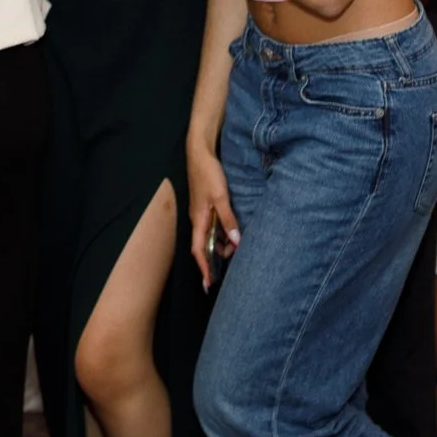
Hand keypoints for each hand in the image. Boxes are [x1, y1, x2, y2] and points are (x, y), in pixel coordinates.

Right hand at [188, 146, 239, 291]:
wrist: (199, 152)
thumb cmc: (208, 174)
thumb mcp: (220, 197)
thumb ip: (228, 220)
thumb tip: (236, 242)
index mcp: (198, 220)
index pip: (199, 250)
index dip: (204, 268)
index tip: (209, 284)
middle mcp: (198, 219)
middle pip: (205, 245)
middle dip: (215, 259)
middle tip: (231, 269)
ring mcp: (202, 211)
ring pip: (211, 235)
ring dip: (222, 244)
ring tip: (238, 251)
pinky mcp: (207, 204)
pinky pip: (214, 225)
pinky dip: (223, 232)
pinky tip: (234, 233)